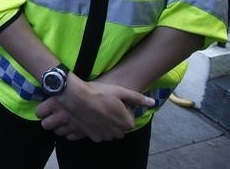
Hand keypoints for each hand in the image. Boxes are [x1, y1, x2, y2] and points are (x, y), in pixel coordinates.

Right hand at [37, 77, 153, 141]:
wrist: (76, 97)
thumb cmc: (99, 93)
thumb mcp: (120, 91)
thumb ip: (138, 98)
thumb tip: (153, 102)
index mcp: (126, 123)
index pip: (130, 120)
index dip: (124, 110)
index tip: (116, 103)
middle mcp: (117, 133)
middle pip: (121, 127)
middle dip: (117, 119)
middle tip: (107, 106)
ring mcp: (104, 136)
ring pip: (110, 132)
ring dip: (108, 124)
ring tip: (99, 110)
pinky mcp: (92, 137)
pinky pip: (100, 134)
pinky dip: (98, 128)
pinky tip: (92, 117)